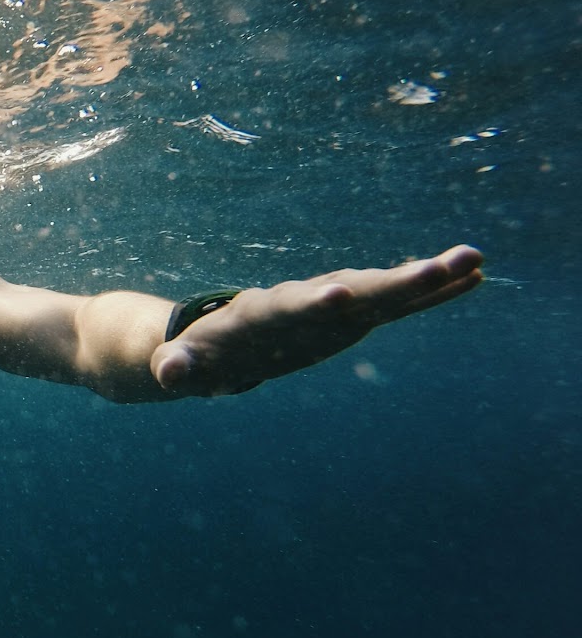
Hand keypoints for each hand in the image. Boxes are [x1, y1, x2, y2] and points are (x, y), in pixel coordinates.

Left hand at [151, 245, 483, 395]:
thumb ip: (176, 367)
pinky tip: (472, 279)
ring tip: (472, 262)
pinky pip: (397, 304)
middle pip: (354, 290)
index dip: (314, 302)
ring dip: (426, 279)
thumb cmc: (196, 355)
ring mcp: (333, 306)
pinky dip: (429, 293)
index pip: (292, 306)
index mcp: (265, 314)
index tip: (339, 293)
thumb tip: (166, 375)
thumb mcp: (181, 365)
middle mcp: (305, 302)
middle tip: (440, 266)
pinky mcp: (353, 317)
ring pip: (384, 291)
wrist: (210, 337)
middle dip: (394, 282)